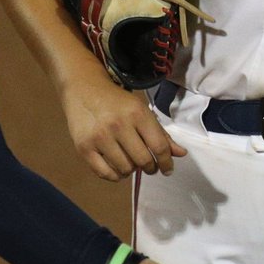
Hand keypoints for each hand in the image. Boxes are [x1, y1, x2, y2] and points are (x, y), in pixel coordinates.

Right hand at [61, 78, 186, 180]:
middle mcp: (119, 125)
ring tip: (130, 162)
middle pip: (143, 161)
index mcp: (137, 113)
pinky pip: (105, 174)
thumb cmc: (116, 101)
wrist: (83, 88)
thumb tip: (180, 154)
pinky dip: (115, 176)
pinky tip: (117, 167)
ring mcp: (100, 137)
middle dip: (150, 167)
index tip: (167, 169)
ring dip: (131, 170)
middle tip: (148, 165)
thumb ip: (161, 133)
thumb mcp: (141, 110)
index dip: (167, 162)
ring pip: (125, 169)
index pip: (159, 147)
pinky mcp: (84, 148)